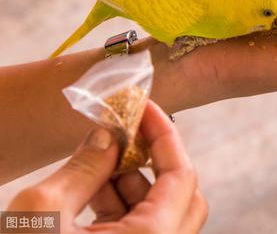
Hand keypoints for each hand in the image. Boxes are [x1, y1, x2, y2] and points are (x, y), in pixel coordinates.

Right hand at [8, 101, 206, 233]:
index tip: (146, 107)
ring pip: (161, 214)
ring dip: (134, 183)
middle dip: (154, 160)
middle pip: (182, 195)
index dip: (165, 135)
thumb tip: (107, 135)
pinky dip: (123, 208)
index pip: (182, 175)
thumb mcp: (42, 214)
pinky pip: (140, 232)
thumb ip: (83, 168)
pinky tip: (91, 192)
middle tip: (124, 134)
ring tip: (98, 163)